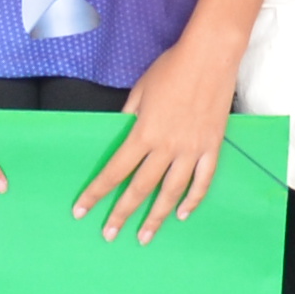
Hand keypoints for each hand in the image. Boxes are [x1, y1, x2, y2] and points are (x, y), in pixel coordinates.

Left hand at [75, 23, 245, 241]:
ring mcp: (191, 150)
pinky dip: (192, 200)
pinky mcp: (211, 148)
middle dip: (122, 213)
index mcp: (143, 133)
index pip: (115, 170)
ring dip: (156, 217)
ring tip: (145, 236)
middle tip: (109, 234)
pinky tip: (182, 214)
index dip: (97, 192)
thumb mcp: (140, 89)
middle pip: (140, 188)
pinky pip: (202, 181)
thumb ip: (130, 114)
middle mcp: (166, 147)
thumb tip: (123, 131)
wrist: (210, 57)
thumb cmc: (171, 68)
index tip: (82, 209)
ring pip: (171, 192)